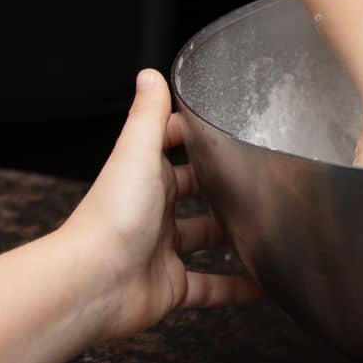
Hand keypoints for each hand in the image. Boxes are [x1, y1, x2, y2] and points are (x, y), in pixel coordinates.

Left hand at [60, 70, 260, 340]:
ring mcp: (162, 252)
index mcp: (144, 178)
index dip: (195, 139)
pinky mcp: (172, 287)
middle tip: (260, 182)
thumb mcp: (136, 155)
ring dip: (234, 237)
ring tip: (270, 228)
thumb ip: (148, 117)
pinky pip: (211, 287)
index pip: (170, 150)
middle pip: (193, 197)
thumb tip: (151, 74)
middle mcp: (152, 214)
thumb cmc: (110, 218)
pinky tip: (265, 285)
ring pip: (205, 241)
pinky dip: (237, 288)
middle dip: (222, 190)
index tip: (225, 130)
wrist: (93, 283)